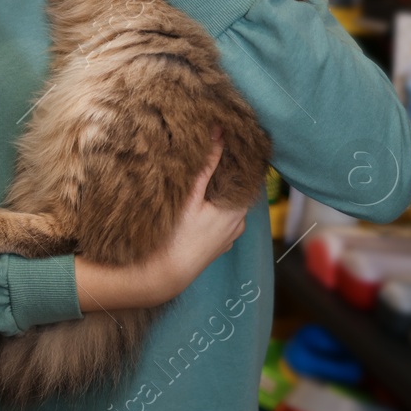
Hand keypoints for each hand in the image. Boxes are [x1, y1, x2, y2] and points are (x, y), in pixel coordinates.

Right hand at [74, 134, 246, 310]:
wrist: (164, 275)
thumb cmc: (176, 237)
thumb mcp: (190, 198)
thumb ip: (207, 167)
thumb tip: (220, 134)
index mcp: (238, 210)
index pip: (247, 175)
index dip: (237, 157)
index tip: (225, 140)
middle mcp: (239, 224)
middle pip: (236, 189)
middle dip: (224, 173)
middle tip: (208, 152)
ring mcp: (229, 237)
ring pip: (227, 205)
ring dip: (217, 191)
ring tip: (200, 175)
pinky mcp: (218, 245)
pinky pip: (220, 219)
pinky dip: (212, 208)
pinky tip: (197, 203)